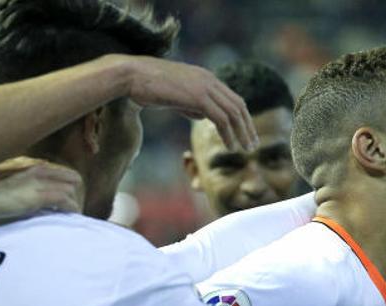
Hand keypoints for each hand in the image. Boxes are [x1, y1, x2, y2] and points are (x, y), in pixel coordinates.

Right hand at [0, 156, 84, 218]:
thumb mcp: (6, 180)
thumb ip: (23, 183)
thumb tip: (34, 198)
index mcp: (30, 164)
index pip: (61, 172)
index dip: (68, 186)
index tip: (68, 201)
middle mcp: (38, 168)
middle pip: (73, 179)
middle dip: (76, 195)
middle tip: (72, 211)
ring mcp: (39, 181)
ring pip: (72, 190)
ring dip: (74, 204)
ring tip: (71, 217)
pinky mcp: (38, 195)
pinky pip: (65, 201)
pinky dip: (71, 209)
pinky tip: (70, 217)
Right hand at [116, 55, 258, 151]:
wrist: (132, 76)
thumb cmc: (147, 87)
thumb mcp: (175, 96)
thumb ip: (191, 105)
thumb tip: (203, 117)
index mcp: (205, 77)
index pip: (232, 97)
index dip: (242, 116)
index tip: (245, 133)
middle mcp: (209, 80)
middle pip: (238, 104)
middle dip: (247, 126)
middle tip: (252, 144)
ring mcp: (204, 86)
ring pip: (233, 112)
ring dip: (242, 133)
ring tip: (245, 149)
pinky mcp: (198, 96)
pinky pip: (221, 118)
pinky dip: (229, 134)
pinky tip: (231, 147)